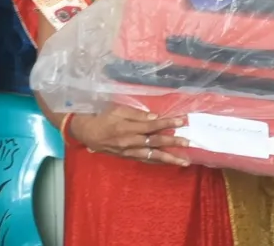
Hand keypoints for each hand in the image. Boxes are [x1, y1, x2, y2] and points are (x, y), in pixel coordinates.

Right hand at [70, 105, 190, 166]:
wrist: (86, 132)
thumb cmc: (102, 117)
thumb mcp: (117, 110)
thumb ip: (137, 114)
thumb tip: (155, 117)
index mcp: (128, 128)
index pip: (152, 126)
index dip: (167, 124)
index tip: (182, 121)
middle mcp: (130, 142)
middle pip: (155, 143)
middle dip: (173, 143)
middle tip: (188, 142)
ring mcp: (129, 152)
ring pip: (152, 156)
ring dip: (169, 158)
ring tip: (184, 161)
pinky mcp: (128, 157)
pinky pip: (145, 160)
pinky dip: (158, 162)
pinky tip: (169, 163)